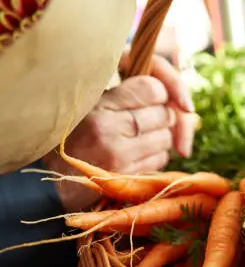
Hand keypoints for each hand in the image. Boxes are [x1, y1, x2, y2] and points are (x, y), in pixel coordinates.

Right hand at [43, 54, 197, 211]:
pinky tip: (139, 154)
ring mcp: (120, 156)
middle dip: (164, 116)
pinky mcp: (128, 177)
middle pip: (166, 114)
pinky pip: (161, 160)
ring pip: (167, 138)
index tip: (155, 96)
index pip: (152, 88)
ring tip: (140, 137)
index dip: (161, 91)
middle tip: (147, 118)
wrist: (55, 178)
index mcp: (100, 105)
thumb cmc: (75, 134)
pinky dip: (157, 156)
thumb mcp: (91, 104)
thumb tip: (165, 91)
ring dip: (162, 137)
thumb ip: (125, 93)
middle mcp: (110, 129)